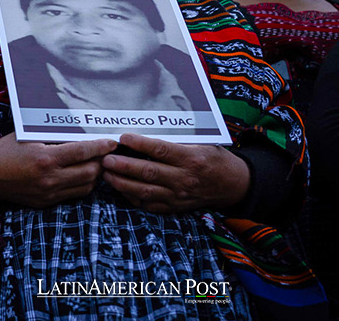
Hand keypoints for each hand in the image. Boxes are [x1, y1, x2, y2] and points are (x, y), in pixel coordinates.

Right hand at [0, 133, 116, 207]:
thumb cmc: (4, 151)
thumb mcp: (28, 137)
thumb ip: (54, 138)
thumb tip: (80, 134)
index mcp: (45, 159)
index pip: (83, 152)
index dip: (101, 146)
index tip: (111, 142)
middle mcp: (49, 179)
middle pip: (90, 172)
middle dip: (102, 161)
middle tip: (106, 152)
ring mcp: (48, 194)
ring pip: (86, 186)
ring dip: (94, 175)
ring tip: (96, 163)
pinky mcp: (46, 203)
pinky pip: (73, 195)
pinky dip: (82, 184)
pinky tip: (81, 174)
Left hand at [102, 133, 249, 212]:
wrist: (232, 185)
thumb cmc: (213, 158)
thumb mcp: (202, 143)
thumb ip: (177, 140)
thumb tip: (147, 130)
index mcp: (191, 159)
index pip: (161, 150)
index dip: (140, 144)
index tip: (123, 138)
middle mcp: (184, 179)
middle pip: (148, 172)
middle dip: (124, 166)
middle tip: (106, 159)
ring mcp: (178, 196)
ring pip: (145, 191)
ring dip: (123, 183)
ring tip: (106, 174)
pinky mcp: (174, 207)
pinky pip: (149, 204)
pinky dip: (132, 197)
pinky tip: (120, 188)